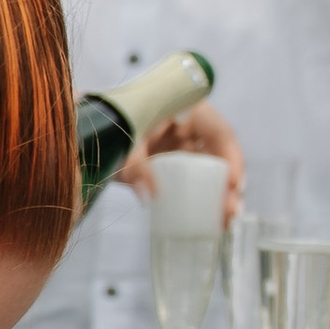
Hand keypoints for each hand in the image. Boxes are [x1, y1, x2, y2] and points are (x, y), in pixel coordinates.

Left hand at [121, 100, 244, 212]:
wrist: (95, 127)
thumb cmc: (113, 121)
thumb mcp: (125, 138)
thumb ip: (134, 163)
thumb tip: (149, 194)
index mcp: (186, 108)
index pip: (219, 131)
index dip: (232, 157)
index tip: (234, 183)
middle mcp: (191, 127)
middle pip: (221, 156)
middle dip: (230, 184)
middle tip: (230, 210)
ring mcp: (184, 146)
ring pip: (212, 170)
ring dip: (221, 195)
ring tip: (224, 221)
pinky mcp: (174, 163)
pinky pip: (195, 180)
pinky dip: (203, 197)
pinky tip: (210, 218)